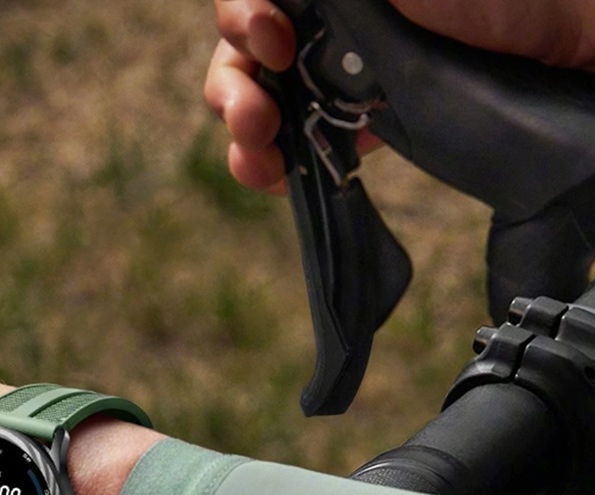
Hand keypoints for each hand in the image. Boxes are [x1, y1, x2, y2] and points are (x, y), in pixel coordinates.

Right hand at [204, 0, 594, 191]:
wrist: (564, 51)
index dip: (242, 17)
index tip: (274, 40)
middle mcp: (322, 19)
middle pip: (239, 51)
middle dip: (232, 88)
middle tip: (256, 118)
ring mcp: (335, 71)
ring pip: (255, 100)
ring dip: (242, 134)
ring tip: (260, 161)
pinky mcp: (355, 121)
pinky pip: (292, 142)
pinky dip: (271, 164)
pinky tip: (277, 178)